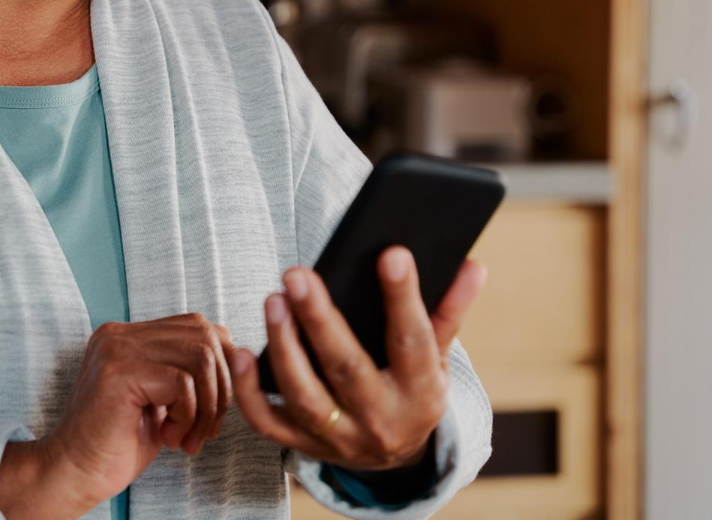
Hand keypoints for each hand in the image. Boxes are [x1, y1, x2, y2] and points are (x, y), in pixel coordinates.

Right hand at [0, 313, 234, 519]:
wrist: (74, 472)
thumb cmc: (117, 443)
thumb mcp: (159, 399)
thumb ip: (184, 372)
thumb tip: (236, 359)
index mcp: (127, 335)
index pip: (198, 326)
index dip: (220, 367)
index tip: (213, 411)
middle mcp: (119, 333)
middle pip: (205, 335)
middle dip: (220, 388)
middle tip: (206, 429)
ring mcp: (117, 349)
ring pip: (200, 357)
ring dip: (207, 406)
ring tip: (188, 437)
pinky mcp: (120, 372)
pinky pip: (183, 383)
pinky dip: (189, 416)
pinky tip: (169, 438)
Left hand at [227, 246, 486, 471]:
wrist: (394, 458)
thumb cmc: (412, 388)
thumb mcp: (437, 357)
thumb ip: (449, 310)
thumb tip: (474, 264)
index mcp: (421, 393)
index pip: (413, 341)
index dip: (403, 298)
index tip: (392, 253)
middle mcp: (381, 420)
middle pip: (347, 369)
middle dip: (320, 320)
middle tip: (296, 273)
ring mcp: (340, 437)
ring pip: (306, 397)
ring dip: (284, 349)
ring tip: (272, 300)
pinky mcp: (304, 446)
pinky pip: (269, 423)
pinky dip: (248, 391)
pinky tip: (237, 351)